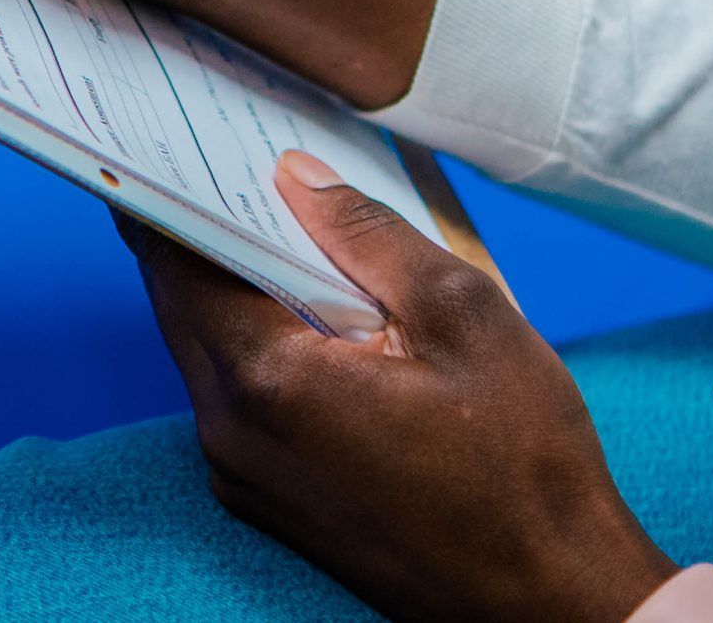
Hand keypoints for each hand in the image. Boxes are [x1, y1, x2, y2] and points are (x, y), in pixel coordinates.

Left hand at [123, 151, 676, 622]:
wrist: (553, 600)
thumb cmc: (524, 467)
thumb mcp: (465, 316)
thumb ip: (369, 236)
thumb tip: (297, 176)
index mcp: (268, 383)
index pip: (181, 262)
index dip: (169, 192)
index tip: (159, 137)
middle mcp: (234, 435)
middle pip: (182, 305)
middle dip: (192, 231)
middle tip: (208, 160)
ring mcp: (246, 476)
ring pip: (207, 352)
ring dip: (226, 287)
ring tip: (265, 219)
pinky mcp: (271, 500)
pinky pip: (238, 397)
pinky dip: (253, 341)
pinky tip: (303, 305)